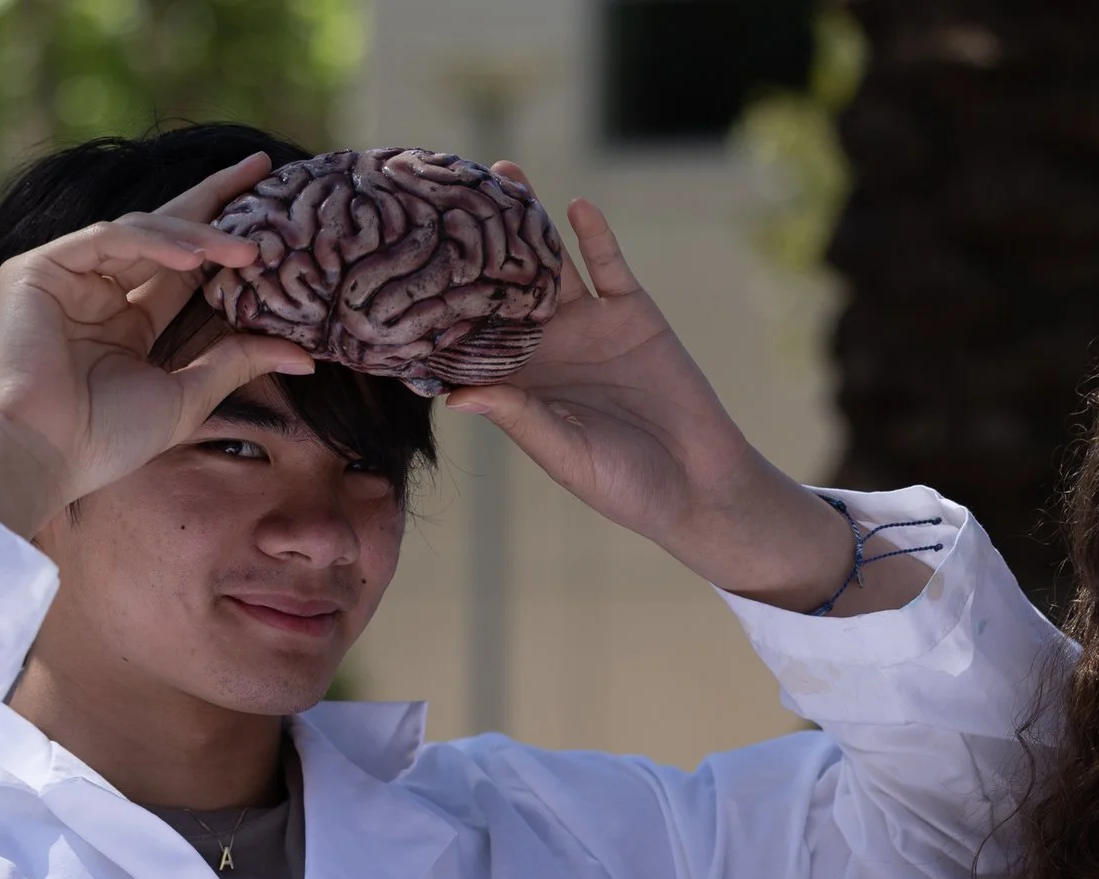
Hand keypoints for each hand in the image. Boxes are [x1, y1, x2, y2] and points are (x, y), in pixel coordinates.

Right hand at [0, 152, 315, 536]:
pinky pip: (107, 238)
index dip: (223, 238)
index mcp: (127, 321)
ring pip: (142, 232)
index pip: (184, 266)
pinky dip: (152, 243)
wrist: (48, 454)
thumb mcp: (189, 394)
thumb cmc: (108, 437)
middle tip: (262, 169)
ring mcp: (66, 276)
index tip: (273, 215)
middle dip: (213, 200)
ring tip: (248, 249)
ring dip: (197, 235)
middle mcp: (97, 291)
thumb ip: (238, 362)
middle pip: (164, 232)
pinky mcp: (38, 269)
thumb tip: (307, 355)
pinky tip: (194, 257)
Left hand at [444, 170, 865, 609]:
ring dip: (530, 220)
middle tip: (441, 197)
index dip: (437, 308)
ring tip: (502, 174)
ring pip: (551, 262)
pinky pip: (610, 266)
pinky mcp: (633, 313)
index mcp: (517, 383)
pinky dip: (595, 236)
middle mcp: (546, 346)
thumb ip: (518, 416)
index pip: (467, 337)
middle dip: (475, 244)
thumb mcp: (564, 452)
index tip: (401, 271)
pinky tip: (576, 205)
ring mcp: (589, 324)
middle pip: (501, 285)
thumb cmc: (621, 483)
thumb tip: (455, 393)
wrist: (696, 483)